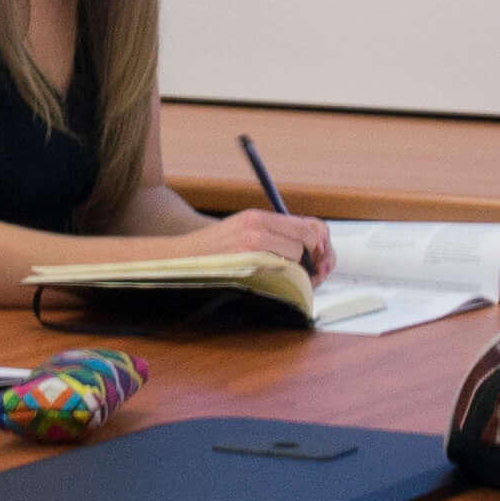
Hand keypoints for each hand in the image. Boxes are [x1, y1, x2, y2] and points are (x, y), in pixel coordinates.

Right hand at [199, 208, 334, 276]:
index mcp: (256, 217)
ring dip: (297, 272)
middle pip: (305, 241)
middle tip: (313, 275)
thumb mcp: (242, 231)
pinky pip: (282, 272)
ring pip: (295, 257)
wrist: (178, 259)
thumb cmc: (212, 252)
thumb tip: (312, 245)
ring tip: (289, 279)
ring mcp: (251, 245)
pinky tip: (279, 284)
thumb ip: (273, 233)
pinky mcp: (247, 263)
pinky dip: (286, 280)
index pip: (306, 225)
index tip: (321, 257)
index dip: (320, 243)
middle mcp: (256, 226)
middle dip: (312, 260)